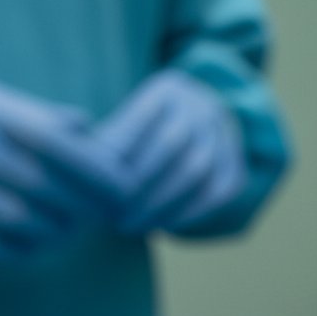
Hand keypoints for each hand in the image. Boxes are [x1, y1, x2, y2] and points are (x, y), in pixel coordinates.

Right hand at [0, 75, 122, 257]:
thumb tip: (89, 128)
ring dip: (58, 232)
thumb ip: (32, 115)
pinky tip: (40, 245)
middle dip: (84, 206)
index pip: (55, 142)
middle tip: (105, 217)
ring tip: (73, 231)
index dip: (97, 169)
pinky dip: (26, 250)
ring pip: (24, 222)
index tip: (126, 188)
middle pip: (45, 187)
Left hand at [99, 70, 246, 234]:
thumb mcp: (116, 136)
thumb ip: (104, 148)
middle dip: (142, 187)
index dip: (120, 163)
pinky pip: (218, 192)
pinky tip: (167, 228)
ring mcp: (226, 133)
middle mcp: (203, 103)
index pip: (141, 123)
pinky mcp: (236, 165)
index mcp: (169, 87)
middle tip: (116, 219)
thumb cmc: (135, 147)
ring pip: (197, 170)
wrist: (188, 144)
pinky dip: (192, 214)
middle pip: (172, 145)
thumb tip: (80, 167)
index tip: (99, 193)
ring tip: (135, 226)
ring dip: (163, 205)